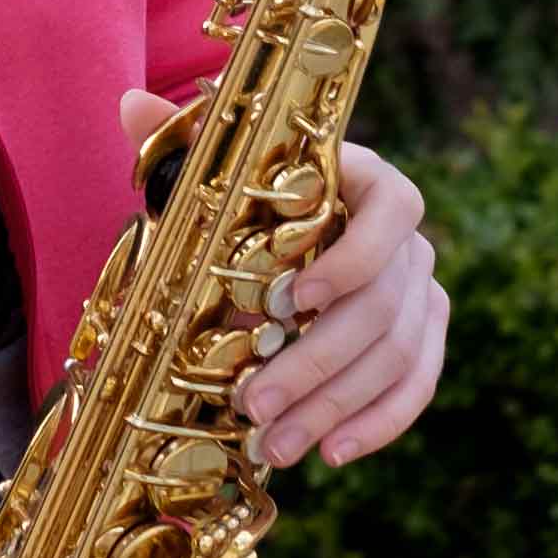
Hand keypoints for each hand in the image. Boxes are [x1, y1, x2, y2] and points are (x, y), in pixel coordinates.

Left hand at [120, 90, 446, 468]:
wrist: (291, 218)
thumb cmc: (251, 191)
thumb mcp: (219, 166)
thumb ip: (182, 140)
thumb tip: (132, 104)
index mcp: (369, 180)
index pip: (391, 212)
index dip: (350, 258)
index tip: (291, 299)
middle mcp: (409, 238)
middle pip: (381, 306)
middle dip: (315, 363)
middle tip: (256, 404)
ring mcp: (423, 290)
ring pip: (395, 356)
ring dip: (334, 407)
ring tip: (276, 442)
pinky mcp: (425, 336)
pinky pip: (415, 385)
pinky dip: (377, 423)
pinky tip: (331, 453)